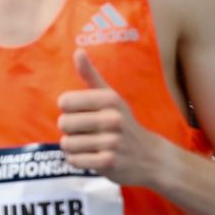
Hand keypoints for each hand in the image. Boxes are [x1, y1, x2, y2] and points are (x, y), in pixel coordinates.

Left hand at [58, 51, 166, 185]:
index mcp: (109, 100)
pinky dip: (78, 161)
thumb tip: (78, 51)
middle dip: (70, 131)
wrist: (150, 156)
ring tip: (89, 146)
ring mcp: (111, 142)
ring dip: (74, 147)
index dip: (69, 110)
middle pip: (64, 123)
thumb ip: (91, 76)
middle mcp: (112, 119)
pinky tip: (90, 158)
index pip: (65, 102)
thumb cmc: (124, 124)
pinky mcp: (108, 163)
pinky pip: (75, 160)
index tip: (82, 114)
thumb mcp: (111, 98)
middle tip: (85, 133)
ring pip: (67, 144)